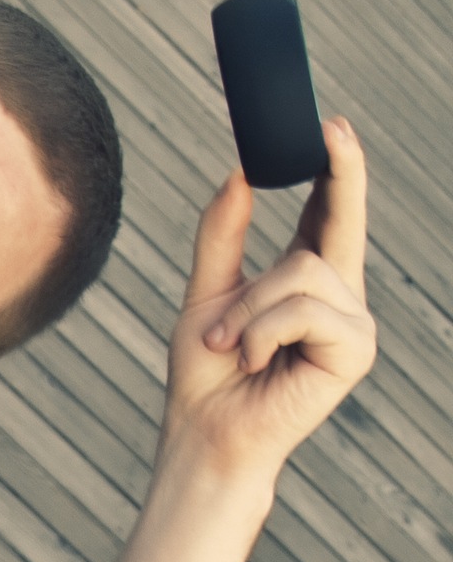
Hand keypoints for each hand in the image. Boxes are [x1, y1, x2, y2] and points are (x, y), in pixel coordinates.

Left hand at [165, 116, 376, 485]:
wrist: (205, 433)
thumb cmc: (206, 373)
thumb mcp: (207, 294)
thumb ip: (224, 237)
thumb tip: (238, 175)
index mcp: (304, 281)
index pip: (327, 215)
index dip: (336, 171)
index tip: (332, 129)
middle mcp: (337, 295)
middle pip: (339, 222)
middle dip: (338, 175)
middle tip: (332, 128)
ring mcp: (352, 322)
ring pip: (303, 270)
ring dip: (249, 308)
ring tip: (230, 345)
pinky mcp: (356, 349)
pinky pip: (306, 309)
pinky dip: (264, 332)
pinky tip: (255, 361)